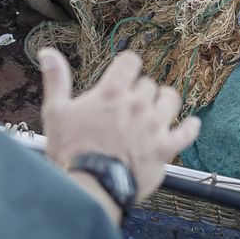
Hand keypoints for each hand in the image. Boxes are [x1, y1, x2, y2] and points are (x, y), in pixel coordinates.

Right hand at [39, 49, 199, 205]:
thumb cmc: (71, 150)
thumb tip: (47, 52)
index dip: (127, 65)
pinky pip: (186, 133)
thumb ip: (56, 80)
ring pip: (170, 100)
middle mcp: (137, 104)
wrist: (90, 186)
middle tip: (129, 104)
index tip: (125, 72)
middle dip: (139, 90)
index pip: (130, 61)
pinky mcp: (164, 149)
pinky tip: (192, 124)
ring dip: (163, 101)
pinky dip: (190, 127)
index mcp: (112, 92)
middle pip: (148, 84)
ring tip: (156, 109)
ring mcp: (154, 126)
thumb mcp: (56, 112)